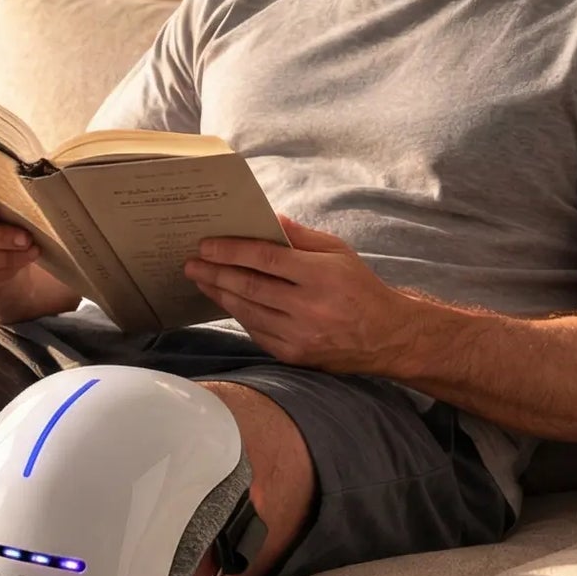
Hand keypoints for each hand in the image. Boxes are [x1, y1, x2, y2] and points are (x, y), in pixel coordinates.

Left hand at [186, 216, 409, 373]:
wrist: (385, 337)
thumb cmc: (360, 288)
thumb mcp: (339, 252)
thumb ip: (301, 237)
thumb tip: (268, 220)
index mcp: (320, 276)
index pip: (265, 259)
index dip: (231, 251)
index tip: (206, 245)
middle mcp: (308, 307)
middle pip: (249, 286)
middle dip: (214, 273)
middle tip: (191, 263)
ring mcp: (299, 335)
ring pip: (247, 311)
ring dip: (219, 294)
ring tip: (201, 280)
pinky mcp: (293, 355)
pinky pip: (256, 331)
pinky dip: (238, 314)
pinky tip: (226, 300)